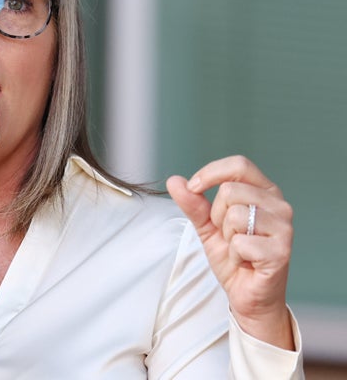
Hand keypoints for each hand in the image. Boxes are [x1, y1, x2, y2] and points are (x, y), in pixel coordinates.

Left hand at [166, 155, 294, 349]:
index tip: (193, 188)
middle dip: (217, 215)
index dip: (211, 173)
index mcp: (265, 192)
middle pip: (230, 190)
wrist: (247, 295)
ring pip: (234, 215)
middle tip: (228, 235)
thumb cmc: (234, 256)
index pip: (239, 165)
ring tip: (239, 248)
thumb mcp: (207, 225)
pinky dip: (235, 256)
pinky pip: (241, 243)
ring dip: (227, 237)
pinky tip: (245, 262)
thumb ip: (193, 203)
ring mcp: (284, 228)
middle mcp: (279, 205)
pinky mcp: (282, 251)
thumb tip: (174, 180)